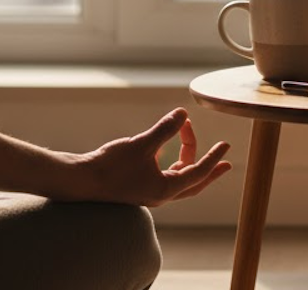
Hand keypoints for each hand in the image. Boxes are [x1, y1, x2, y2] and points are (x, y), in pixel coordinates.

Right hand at [77, 108, 231, 206]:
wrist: (81, 180)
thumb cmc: (111, 165)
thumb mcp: (142, 144)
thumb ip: (164, 129)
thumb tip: (183, 113)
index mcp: (165, 189)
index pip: (198, 172)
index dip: (213, 157)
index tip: (225, 146)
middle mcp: (160, 194)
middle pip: (193, 183)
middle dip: (209, 170)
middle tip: (225, 160)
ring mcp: (149, 192)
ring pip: (177, 178)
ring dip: (187, 160)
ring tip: (189, 140)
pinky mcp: (138, 187)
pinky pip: (162, 175)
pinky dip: (169, 161)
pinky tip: (163, 147)